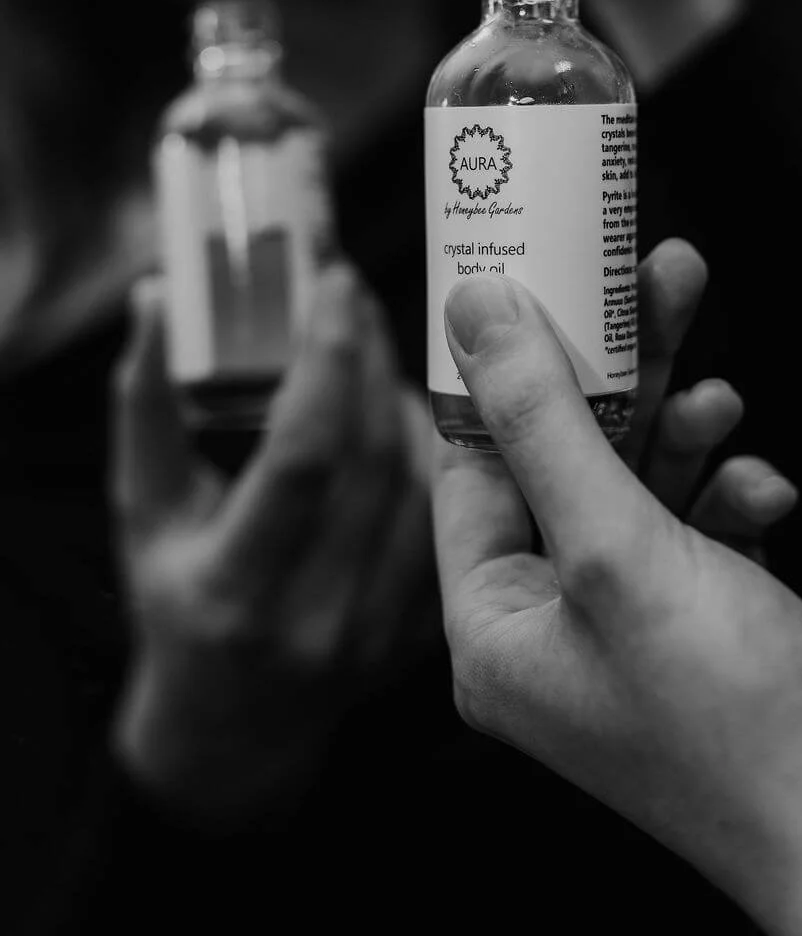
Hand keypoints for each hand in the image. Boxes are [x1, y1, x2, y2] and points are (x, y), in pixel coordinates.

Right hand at [111, 263, 434, 827]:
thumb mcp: (145, 512)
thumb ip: (148, 403)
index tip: (334, 280)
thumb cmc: (177, 602)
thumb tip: (164, 296)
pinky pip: (448, 517)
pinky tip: (404, 414)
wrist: (231, 730)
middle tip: (355, 291)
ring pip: (424, 483)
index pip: (305, 455)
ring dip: (406, 397)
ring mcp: (381, 631)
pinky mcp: (425, 632)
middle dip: (371, 354)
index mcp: (236, 589)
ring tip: (372, 347)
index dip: (329, 358)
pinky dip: (432, 451)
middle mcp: (319, 616)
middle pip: (375, 457)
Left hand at [433, 271, 801, 935]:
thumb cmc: (742, 728)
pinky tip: (762, 488)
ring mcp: (633, 633)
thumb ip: (544, 422)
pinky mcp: (708, 629)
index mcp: (495, 628)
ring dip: (680, 429)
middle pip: (565, 459)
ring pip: (640, 485)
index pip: (470, 462)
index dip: (504, 365)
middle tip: (653, 280)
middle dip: (614, 372)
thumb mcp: (622, 549)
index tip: (539, 280)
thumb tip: (477, 314)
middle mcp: (553, 633)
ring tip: (718, 391)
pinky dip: (730, 495)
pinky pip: (699, 529)